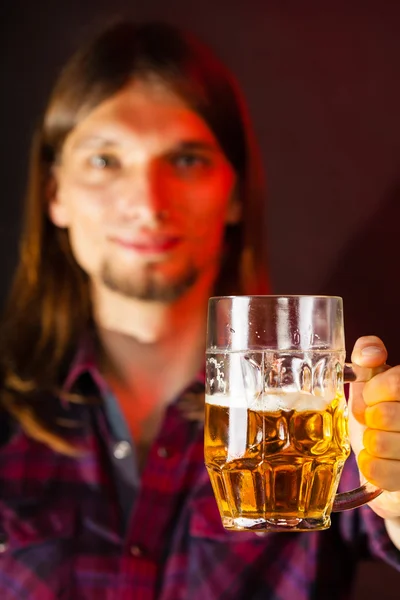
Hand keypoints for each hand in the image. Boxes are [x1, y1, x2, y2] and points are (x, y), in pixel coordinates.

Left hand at [349, 336, 399, 519]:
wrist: (391, 461)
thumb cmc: (383, 416)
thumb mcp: (375, 380)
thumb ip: (369, 357)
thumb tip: (371, 353)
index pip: (396, 383)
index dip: (373, 391)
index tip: (371, 398)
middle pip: (384, 415)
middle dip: (368, 418)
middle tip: (375, 422)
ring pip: (378, 443)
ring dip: (369, 442)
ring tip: (379, 441)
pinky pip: (379, 472)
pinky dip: (371, 466)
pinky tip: (378, 460)